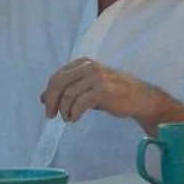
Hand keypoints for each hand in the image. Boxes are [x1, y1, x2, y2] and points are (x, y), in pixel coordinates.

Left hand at [40, 58, 160, 125]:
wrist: (139, 99)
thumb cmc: (113, 93)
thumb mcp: (86, 89)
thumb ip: (67, 91)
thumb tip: (43, 97)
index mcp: (83, 63)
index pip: (57, 77)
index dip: (49, 93)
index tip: (47, 108)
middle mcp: (89, 67)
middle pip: (59, 83)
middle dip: (52, 101)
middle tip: (50, 115)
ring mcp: (97, 77)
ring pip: (68, 94)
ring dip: (64, 110)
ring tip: (67, 118)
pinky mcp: (103, 89)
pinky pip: (80, 102)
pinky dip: (74, 113)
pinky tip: (75, 119)